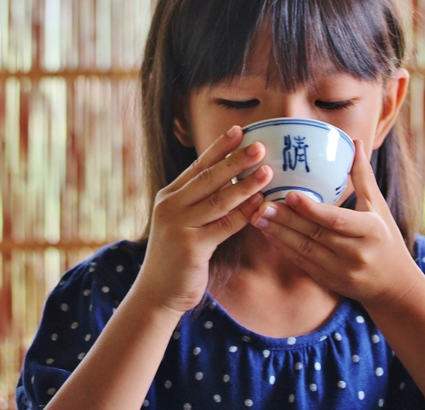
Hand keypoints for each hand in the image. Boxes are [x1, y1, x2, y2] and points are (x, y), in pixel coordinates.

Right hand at [137, 127, 273, 314]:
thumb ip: (200, 201)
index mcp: (169, 195)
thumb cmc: (176, 255)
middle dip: (236, 159)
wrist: (156, 293)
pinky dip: (243, 214)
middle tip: (259, 145)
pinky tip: (259, 204)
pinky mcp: (191, 247)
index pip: (198, 165)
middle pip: (209, 177)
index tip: (239, 130)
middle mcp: (171, 206)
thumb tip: (233, 179)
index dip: (219, 147)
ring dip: (246, 184)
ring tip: (267, 171)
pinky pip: (224, 226)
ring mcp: (179, 225)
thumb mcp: (182, 221)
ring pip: (219, 199)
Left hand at [250, 140, 416, 305]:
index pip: (337, 220)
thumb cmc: (385, 238)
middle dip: (286, 219)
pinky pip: (301, 263)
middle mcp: (355, 253)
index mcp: (370, 231)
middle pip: (315, 234)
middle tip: (261, 204)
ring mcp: (341, 271)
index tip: (289, 195)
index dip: (312, 209)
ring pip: (304, 250)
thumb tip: (354, 143)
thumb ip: (362, 176)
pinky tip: (267, 233)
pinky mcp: (328, 281)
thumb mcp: (377, 207)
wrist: (394, 286)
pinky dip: (283, 248)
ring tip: (256, 216)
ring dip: (278, 233)